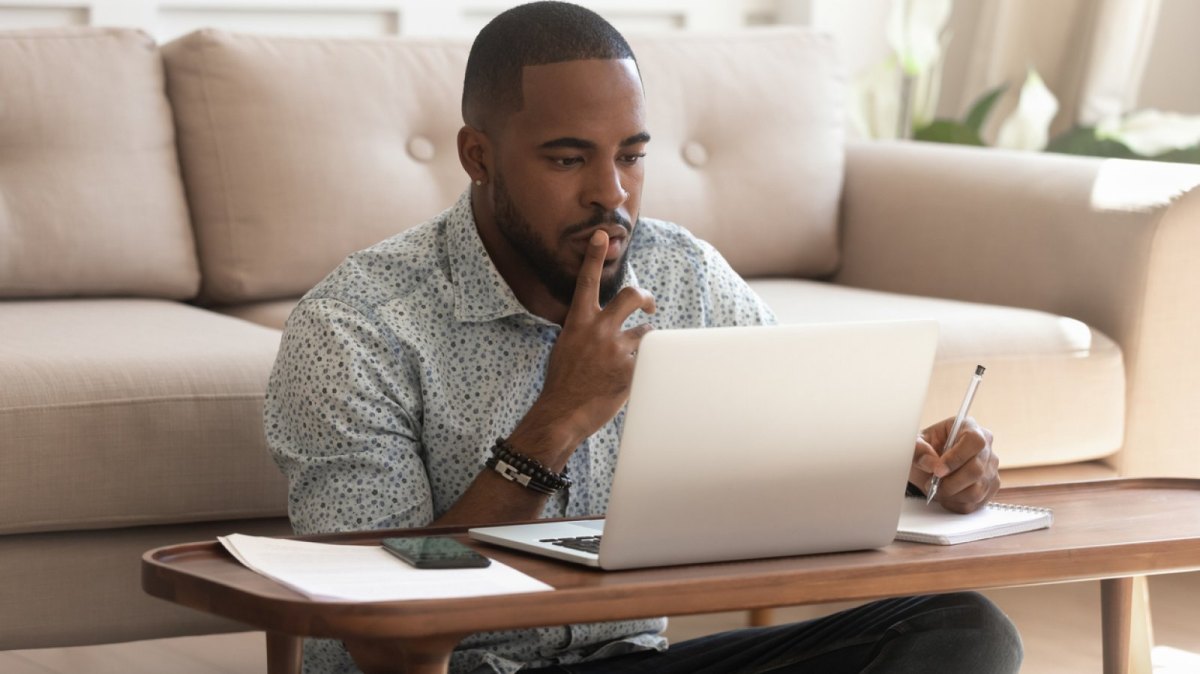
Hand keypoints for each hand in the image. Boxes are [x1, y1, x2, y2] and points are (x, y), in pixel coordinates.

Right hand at [511, 230, 655, 465]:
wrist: (562, 413)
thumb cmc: (563, 383)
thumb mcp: (566, 347)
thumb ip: (585, 331)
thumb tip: (603, 325)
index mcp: (578, 322)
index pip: (587, 282)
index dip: (594, 256)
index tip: (602, 234)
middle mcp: (598, 330)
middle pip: (631, 296)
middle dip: (644, 297)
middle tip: (649, 306)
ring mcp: (616, 349)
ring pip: (645, 335)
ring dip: (643, 346)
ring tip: (630, 363)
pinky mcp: (631, 370)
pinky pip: (649, 361)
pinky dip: (644, 370)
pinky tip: (630, 383)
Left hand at [910, 417, 998, 513]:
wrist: (929, 464)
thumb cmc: (925, 449)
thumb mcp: (915, 444)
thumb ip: (919, 450)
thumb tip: (932, 464)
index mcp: (968, 427)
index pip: (974, 441)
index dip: (957, 458)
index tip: (938, 471)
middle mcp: (986, 446)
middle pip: (977, 469)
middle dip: (950, 482)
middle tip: (932, 484)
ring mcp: (991, 468)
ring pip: (978, 489)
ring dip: (952, 495)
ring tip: (937, 490)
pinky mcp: (990, 486)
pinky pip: (977, 502)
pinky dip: (958, 504)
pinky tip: (946, 497)